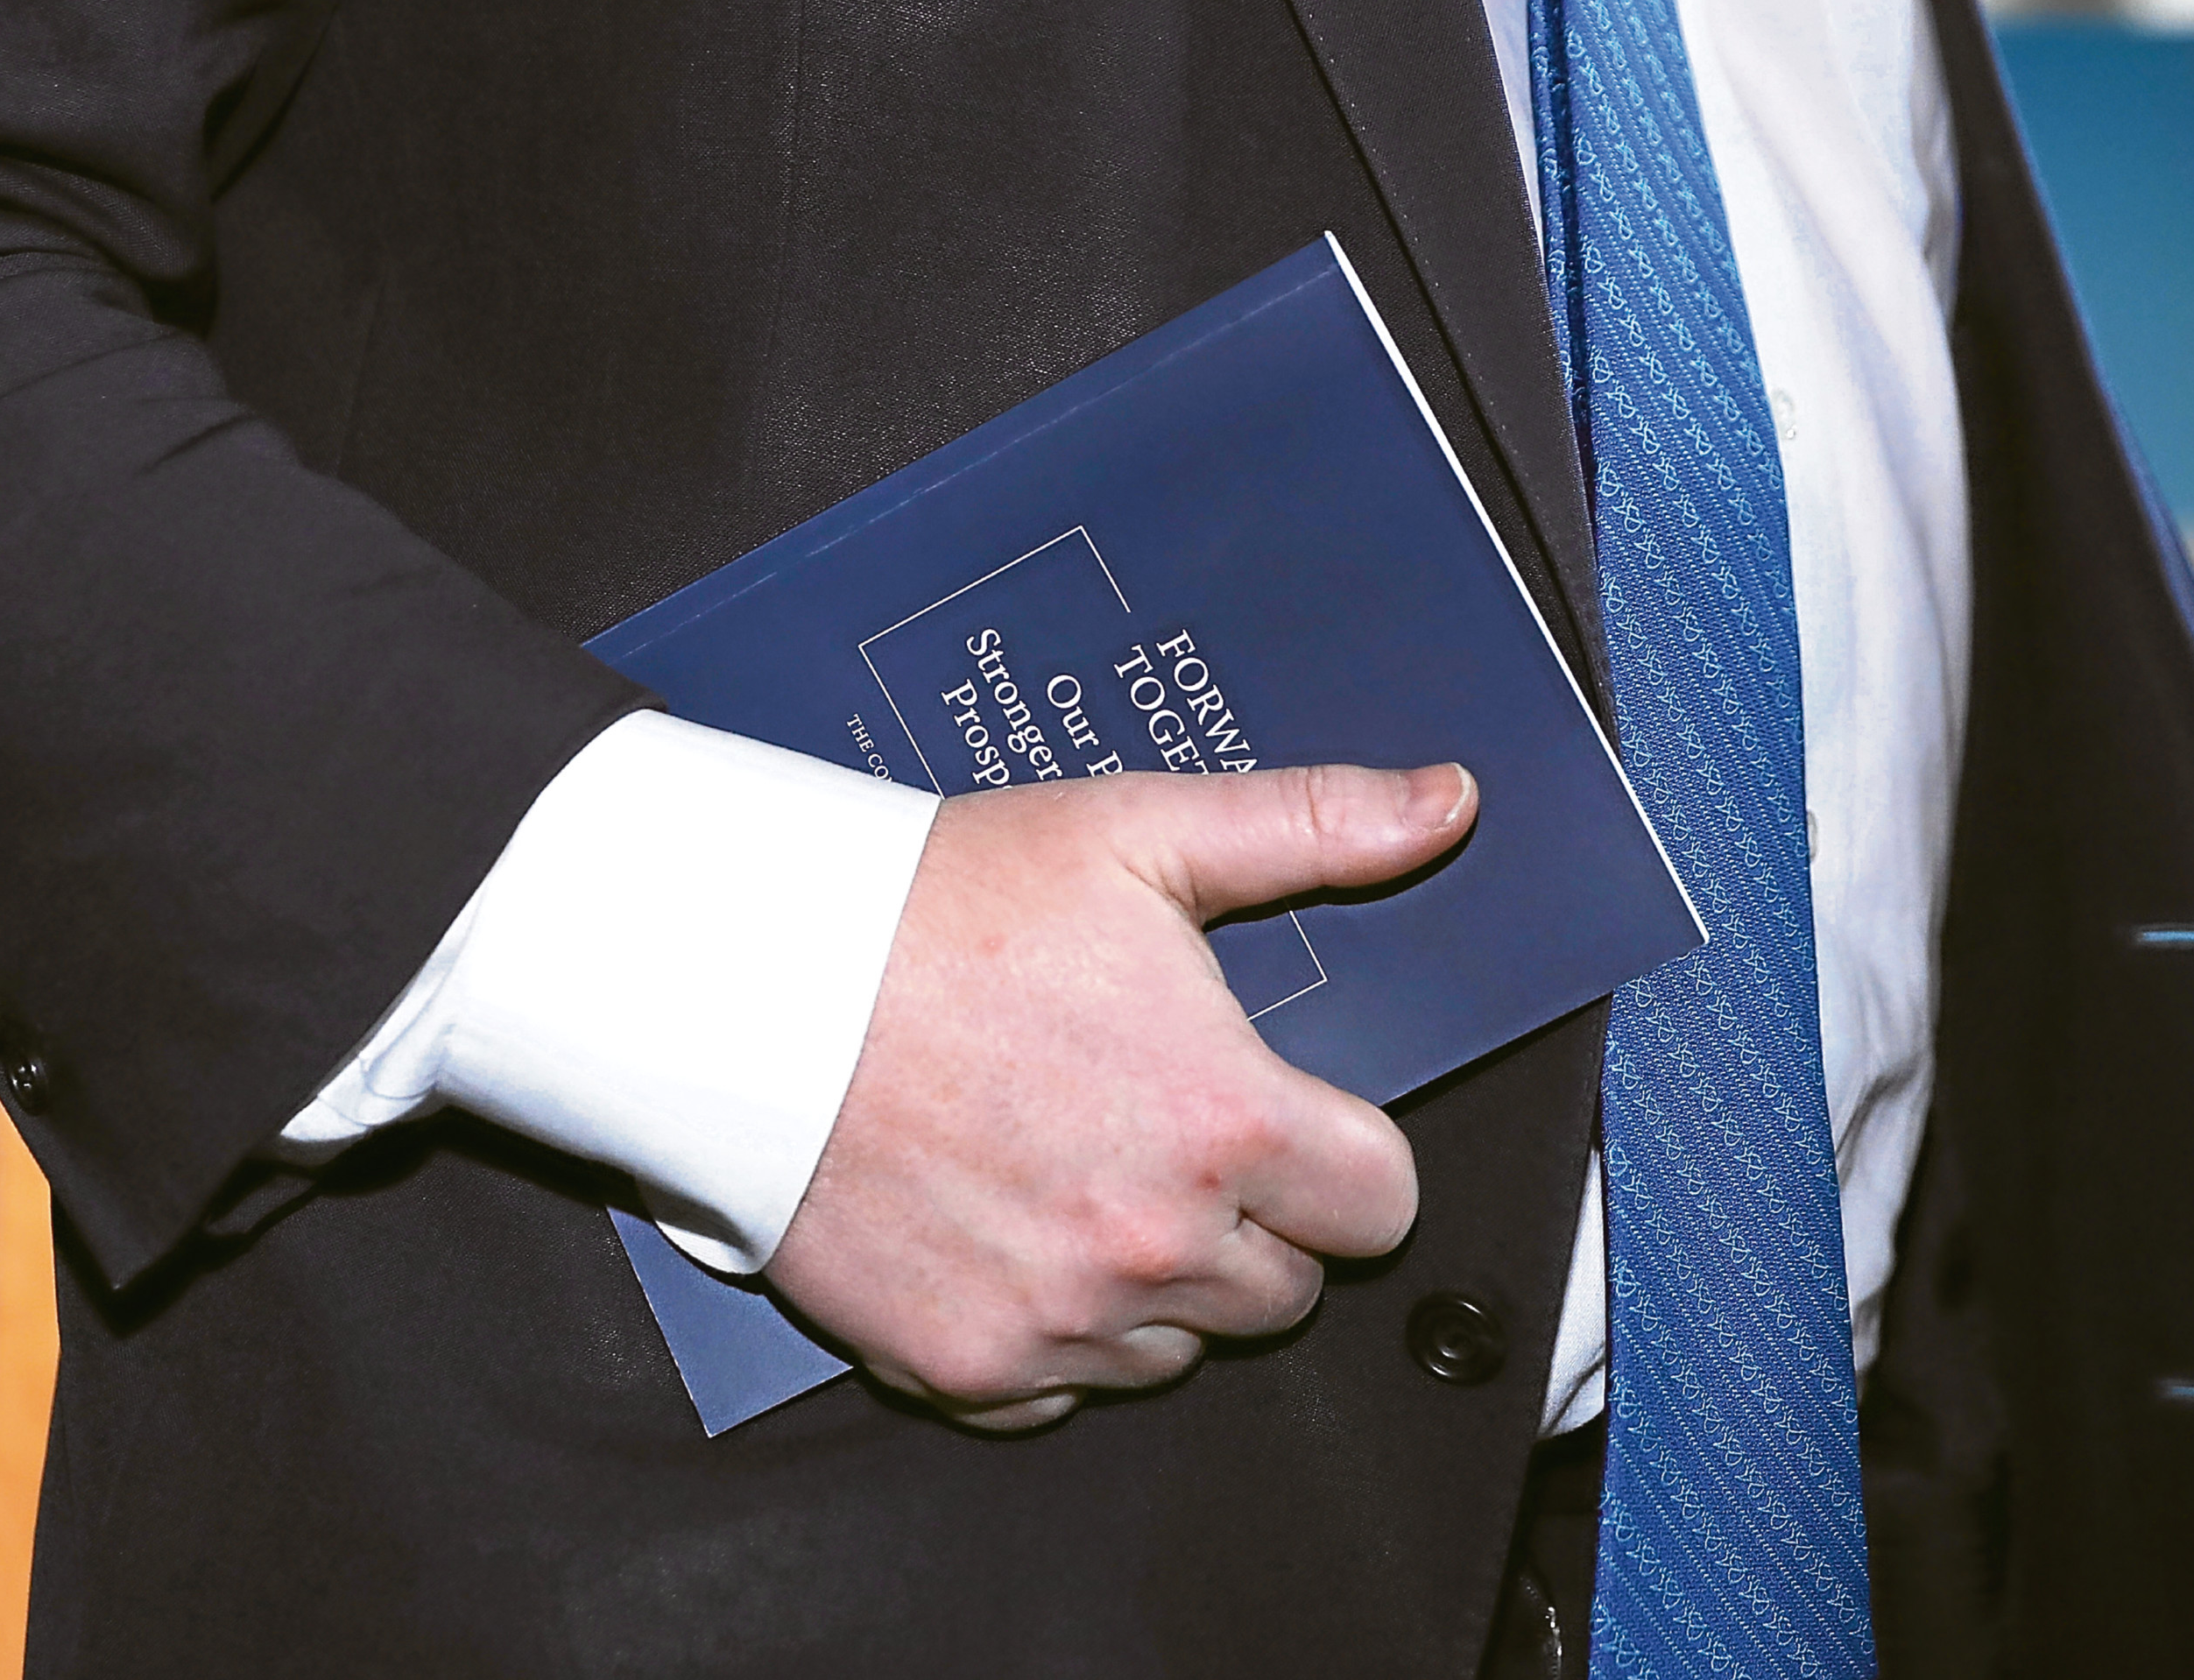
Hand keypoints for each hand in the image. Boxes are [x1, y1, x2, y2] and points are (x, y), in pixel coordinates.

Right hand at [763, 762, 1475, 1430]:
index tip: (1288, 1122)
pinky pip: (1064, 1391)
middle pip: (1287, 1288)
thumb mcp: (1140, 834)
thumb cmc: (936, 908)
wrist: (747, 984)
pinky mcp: (967, 1365)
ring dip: (1155, 1281)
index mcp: (1225, 1121)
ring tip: (1074, 1169)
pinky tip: (1007, 1232)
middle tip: (1161, 1130)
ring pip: (1181, 1348)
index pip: (1384, 1206)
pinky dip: (1051, 1334)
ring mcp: (1059, 1319)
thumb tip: (1446, 802)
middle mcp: (1155, 1243)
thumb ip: (1315, 826)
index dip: (1345, 1157)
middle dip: (1251, 1219)